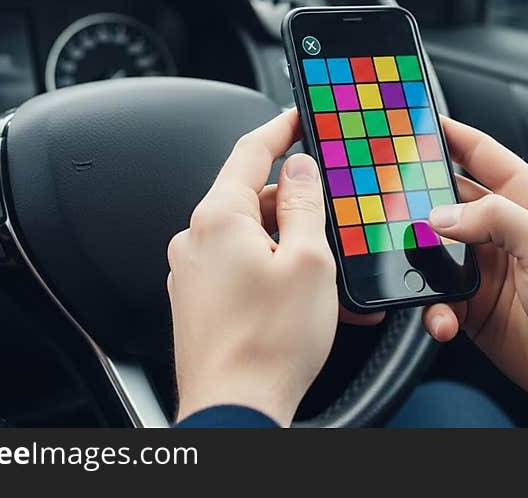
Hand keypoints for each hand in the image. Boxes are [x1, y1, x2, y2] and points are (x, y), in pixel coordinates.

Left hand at [168, 109, 379, 425]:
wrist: (233, 410)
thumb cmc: (267, 346)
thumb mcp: (308, 262)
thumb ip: (305, 204)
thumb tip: (301, 169)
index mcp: (218, 218)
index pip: (250, 151)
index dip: (280, 128)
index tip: (297, 117)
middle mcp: (196, 239)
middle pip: (253, 198)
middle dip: (297, 206)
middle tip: (334, 221)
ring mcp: (194, 271)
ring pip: (251, 236)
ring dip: (291, 245)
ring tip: (330, 277)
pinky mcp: (199, 298)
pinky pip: (240, 267)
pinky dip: (274, 270)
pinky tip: (306, 295)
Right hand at [424, 117, 527, 426]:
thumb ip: (495, 219)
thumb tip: (441, 215)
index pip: (479, 152)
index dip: (446, 134)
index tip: (411, 124)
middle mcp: (502, 229)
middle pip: (445, 199)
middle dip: (416, 200)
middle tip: (387, 202)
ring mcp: (485, 267)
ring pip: (433, 250)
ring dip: (419, 260)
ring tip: (415, 269)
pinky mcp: (473, 306)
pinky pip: (436, 298)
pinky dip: (431, 307)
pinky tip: (443, 317)